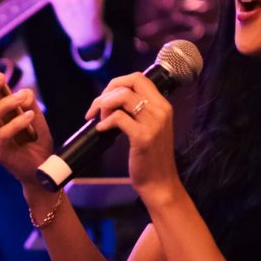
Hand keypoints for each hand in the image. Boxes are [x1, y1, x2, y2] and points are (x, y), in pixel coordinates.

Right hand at [0, 73, 54, 182]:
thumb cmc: (35, 142)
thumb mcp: (34, 117)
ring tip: (23, 96)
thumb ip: (28, 103)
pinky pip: (3, 134)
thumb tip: (25, 91)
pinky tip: (30, 116)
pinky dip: (17, 122)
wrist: (43, 170)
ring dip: (6, 103)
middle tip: (1, 76)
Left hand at [86, 73, 179, 202]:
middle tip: (97, 108)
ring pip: (122, 96)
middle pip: (130, 82)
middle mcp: (161, 110)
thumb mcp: (150, 128)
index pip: (138, 78)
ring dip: (104, 105)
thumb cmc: (150, 157)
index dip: (117, 83)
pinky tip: (101, 130)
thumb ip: (138, 111)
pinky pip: (118, 118)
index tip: (106, 97)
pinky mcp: (143, 137)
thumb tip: (112, 99)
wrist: (160, 183)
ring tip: (100, 120)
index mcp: (163, 105)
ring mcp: (153, 123)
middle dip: (107, 91)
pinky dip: (105, 122)